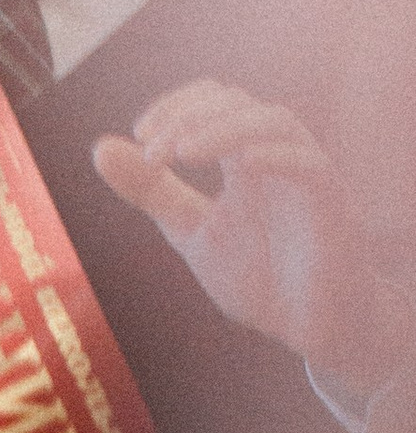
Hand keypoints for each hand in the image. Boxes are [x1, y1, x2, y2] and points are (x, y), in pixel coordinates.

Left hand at [91, 79, 414, 402]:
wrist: (306, 331)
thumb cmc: (258, 278)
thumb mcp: (191, 232)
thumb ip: (151, 192)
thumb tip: (100, 148)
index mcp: (242, 157)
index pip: (211, 100)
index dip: (174, 106)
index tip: (141, 137)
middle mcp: (274, 156)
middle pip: (236, 101)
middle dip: (188, 116)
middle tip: (154, 152)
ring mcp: (306, 176)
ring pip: (273, 120)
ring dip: (224, 127)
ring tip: (184, 152)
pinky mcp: (332, 204)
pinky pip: (309, 163)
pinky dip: (275, 155)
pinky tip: (241, 165)